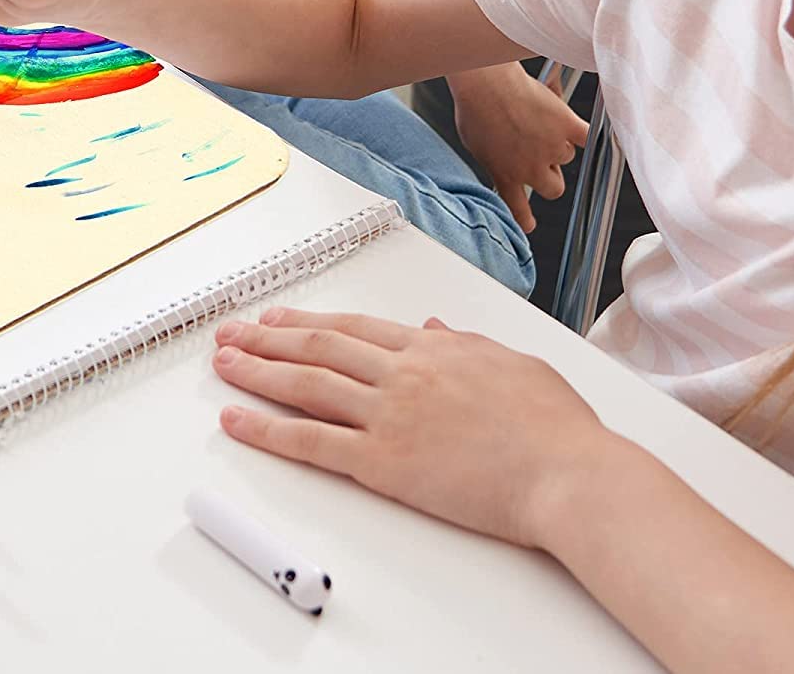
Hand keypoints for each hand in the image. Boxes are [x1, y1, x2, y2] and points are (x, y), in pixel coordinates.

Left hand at [212, 309, 605, 550]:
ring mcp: (389, 415)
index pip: (355, 326)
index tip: (279, 318)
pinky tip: (237, 420)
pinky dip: (268, 428)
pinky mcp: (384, 461)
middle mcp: (402, 373)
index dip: (310, 320)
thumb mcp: (513, 364)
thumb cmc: (555, 428)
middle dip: (268, 337)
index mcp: (432, 349)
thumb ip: (467, 345)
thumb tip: (437, 329)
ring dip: (257, 371)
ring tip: (223, 364)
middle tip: (232, 333)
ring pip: (306, 383)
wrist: (570, 474)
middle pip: (320, 345)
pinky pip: (312, 441)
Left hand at [449, 61, 587, 231]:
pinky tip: (584, 132)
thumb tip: (501, 163)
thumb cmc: (475, 107)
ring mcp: (551, 148)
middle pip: (554, 188)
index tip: (529, 225)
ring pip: (565, 156)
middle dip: (550, 176)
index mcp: (505, 175)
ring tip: (538, 121)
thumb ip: (493, 160)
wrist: (485, 83)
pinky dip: (586, 135)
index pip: (518, 208)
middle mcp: (531, 168)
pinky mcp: (566, 126)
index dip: (525, 219)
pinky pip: (587, 137)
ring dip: (557, 144)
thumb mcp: (474, 145)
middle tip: (541, 158)